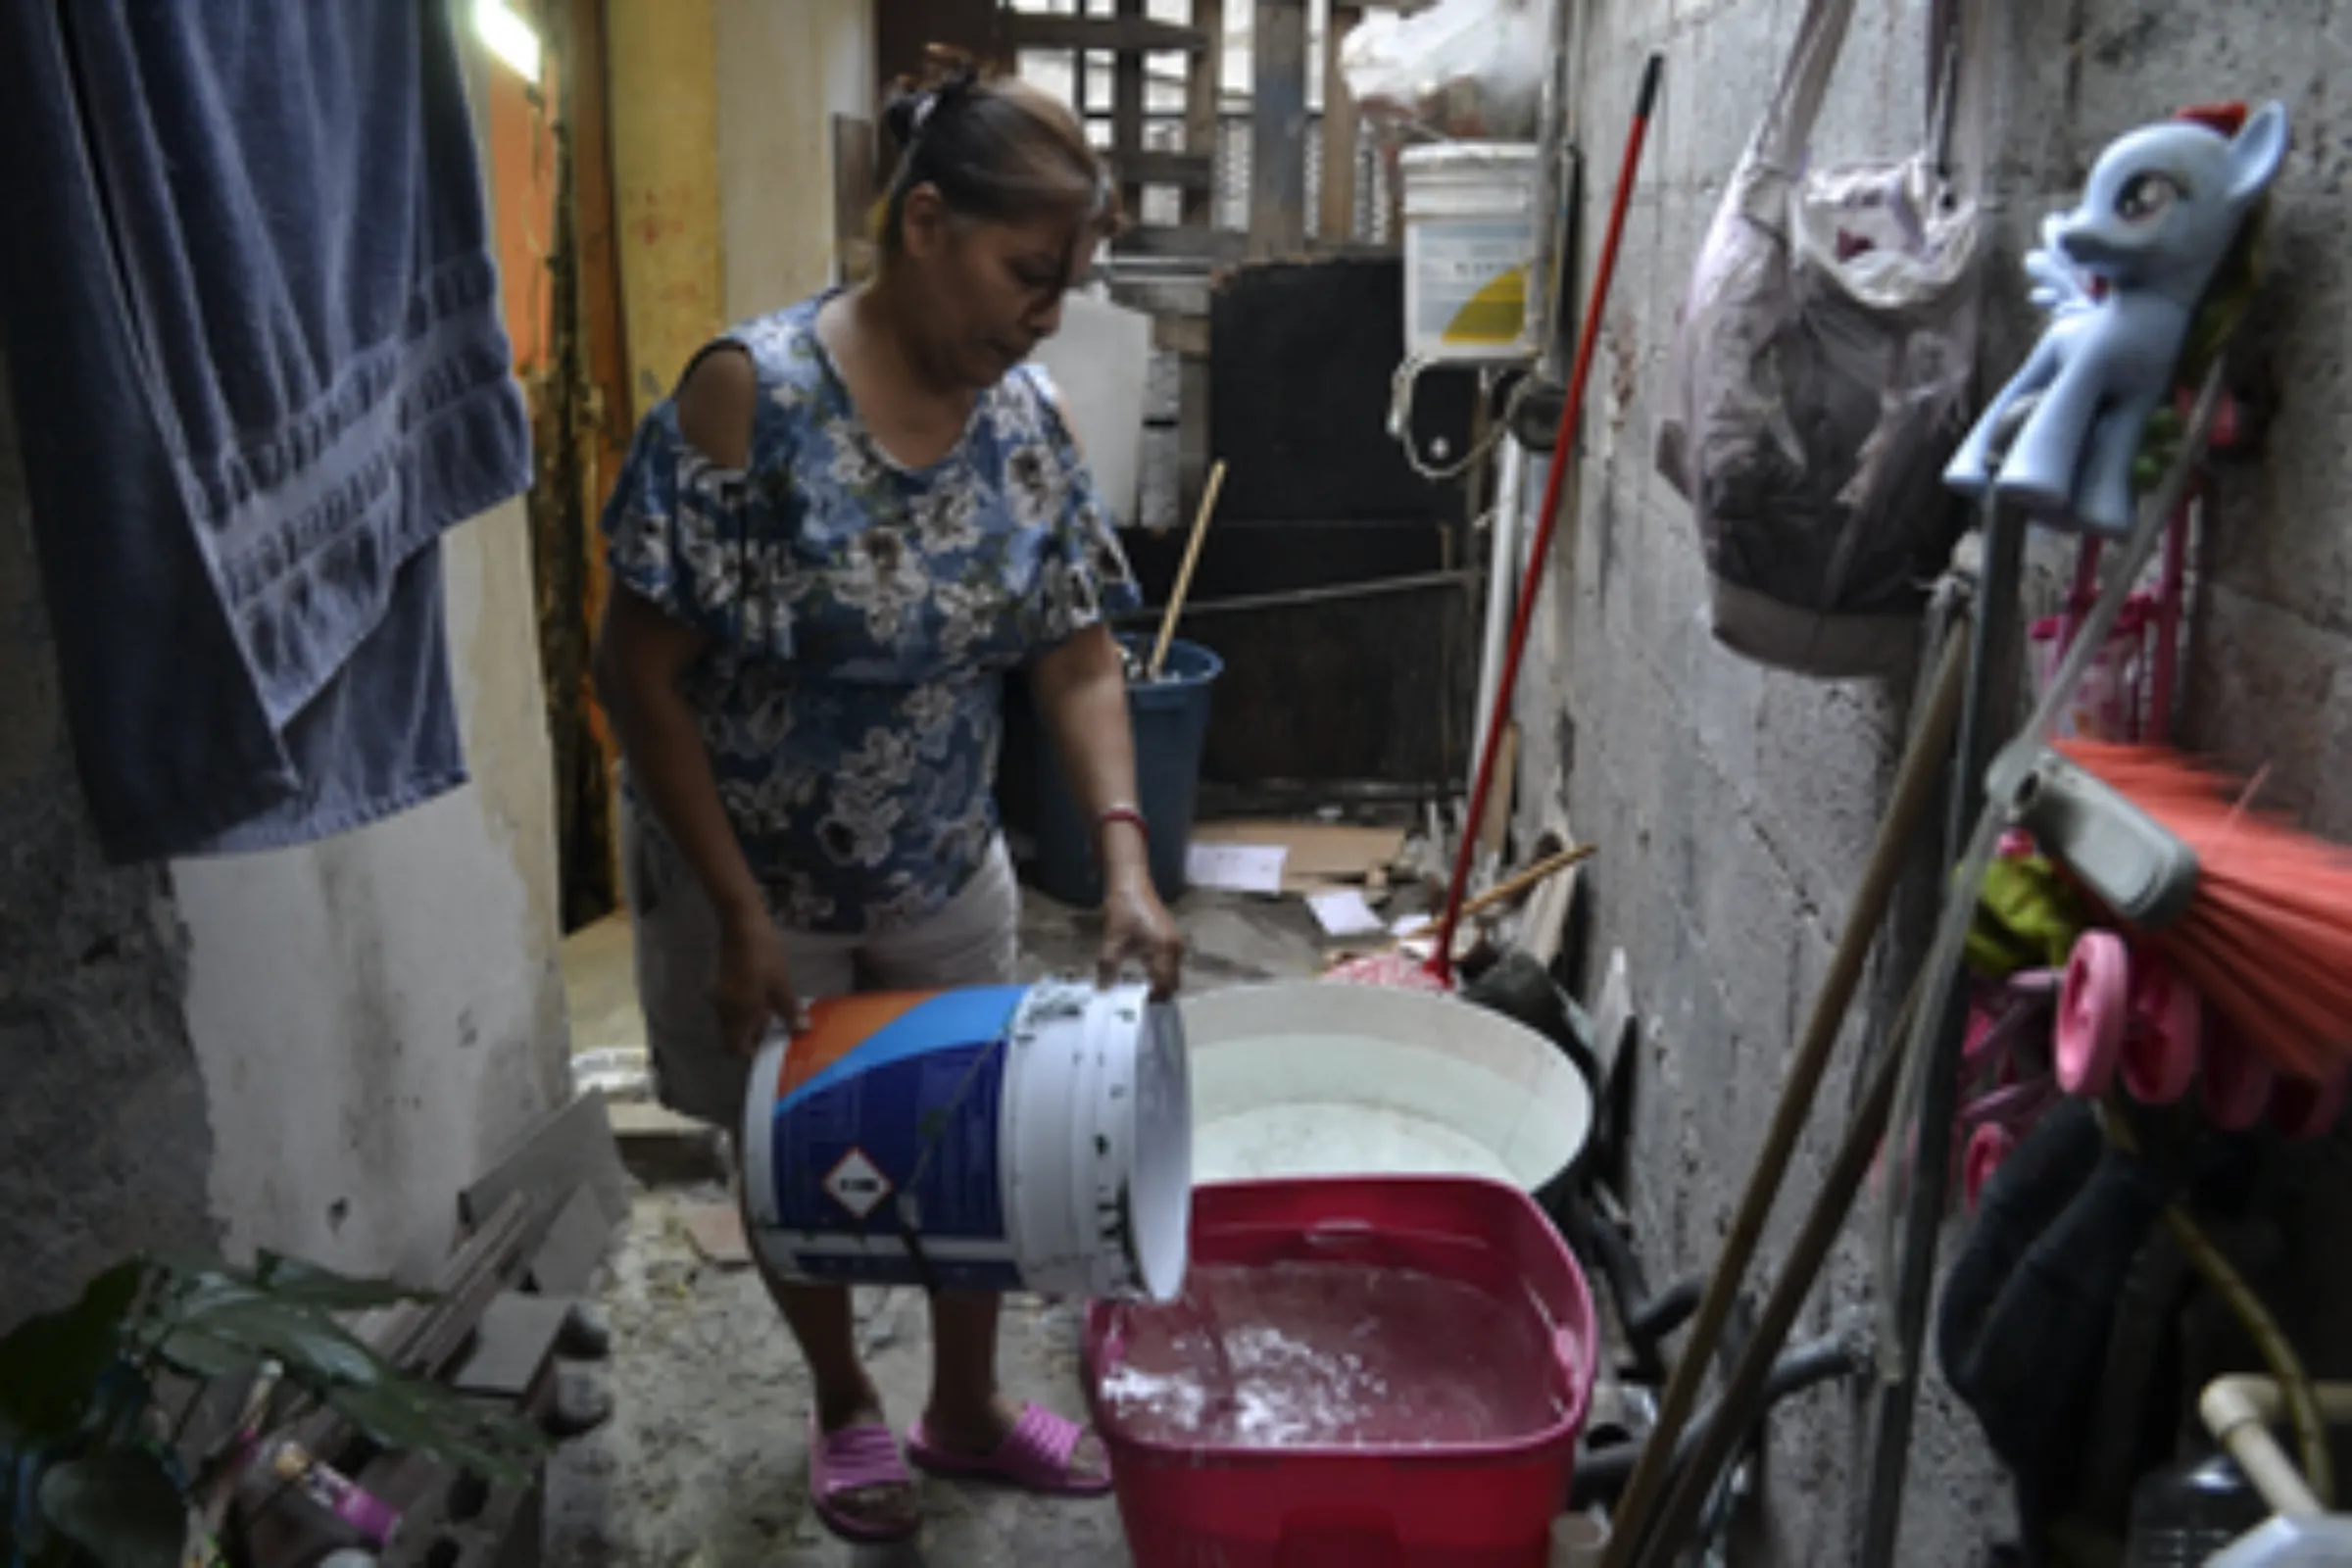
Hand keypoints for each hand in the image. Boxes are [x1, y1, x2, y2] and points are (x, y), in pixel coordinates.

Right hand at [710, 907, 808, 1056]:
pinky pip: (728, 1006)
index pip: (735, 1048)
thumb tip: (801, 1031)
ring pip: (730, 1021)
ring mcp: (717, 996)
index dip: (751, 1052)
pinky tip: (758, 994)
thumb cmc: (765, 956)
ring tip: (769, 1010)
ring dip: (746, 1022)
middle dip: (750, 1037)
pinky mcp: (717, 982)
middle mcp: (723, 1011)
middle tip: (773, 1028)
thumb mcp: (782, 985)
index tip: (770, 1045)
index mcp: (738, 1015)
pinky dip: (741, 1008)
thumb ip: (790, 1011)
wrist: (741, 925)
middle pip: (731, 1036)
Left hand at [1099, 865, 1183, 999]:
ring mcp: (1175, 943)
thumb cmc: (1123, 910)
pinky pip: (1170, 964)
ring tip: (1141, 997)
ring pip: (1172, 974)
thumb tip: (1103, 992)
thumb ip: (1108, 969)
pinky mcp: (1170, 938)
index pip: (1165, 986)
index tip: (1139, 1013)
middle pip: (1172, 983)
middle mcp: (1175, 949)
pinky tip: (1144, 979)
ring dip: (1160, 985)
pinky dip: (1160, 974)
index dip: (1154, 1001)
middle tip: (1139, 1009)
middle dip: (1158, 996)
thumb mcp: (1112, 941)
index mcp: (1165, 951)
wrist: (1130, 882)